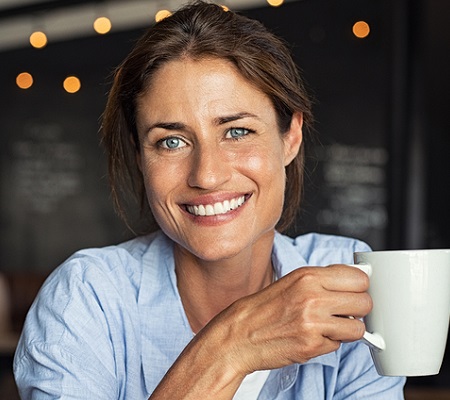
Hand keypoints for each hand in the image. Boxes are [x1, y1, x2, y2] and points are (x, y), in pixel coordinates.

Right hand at [210, 264, 371, 374]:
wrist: (239, 334)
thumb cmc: (264, 308)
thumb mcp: (292, 281)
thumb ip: (324, 279)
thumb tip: (357, 280)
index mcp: (308, 276)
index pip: (359, 278)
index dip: (360, 287)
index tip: (355, 292)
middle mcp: (312, 297)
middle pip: (364, 302)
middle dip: (358, 309)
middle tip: (343, 312)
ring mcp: (313, 323)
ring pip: (358, 328)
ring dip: (347, 330)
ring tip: (328, 326)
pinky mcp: (311, 346)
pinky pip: (338, 346)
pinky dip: (329, 343)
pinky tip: (312, 337)